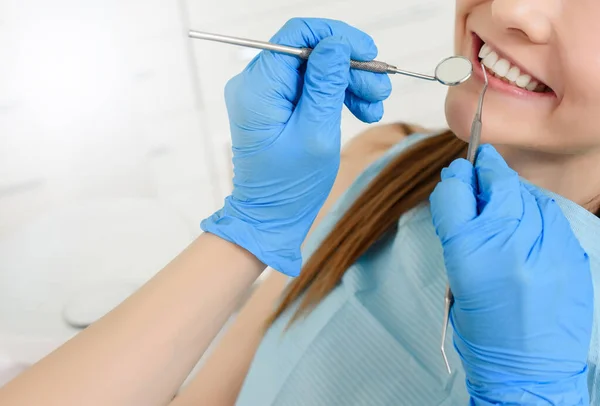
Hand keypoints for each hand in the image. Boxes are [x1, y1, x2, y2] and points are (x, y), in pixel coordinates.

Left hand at [201, 18, 391, 275]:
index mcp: (258, 88)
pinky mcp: (276, 108)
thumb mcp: (316, 133)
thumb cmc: (290, 185)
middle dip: (349, 64)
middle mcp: (256, 85)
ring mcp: (265, 96)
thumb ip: (326, 84)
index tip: (368, 53)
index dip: (337, 37)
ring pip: (314, 69)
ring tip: (375, 103)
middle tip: (380, 86)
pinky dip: (336, 94)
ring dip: (348, 80)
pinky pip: (309, 88)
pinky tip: (361, 109)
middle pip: (309, 52)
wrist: (271, 217)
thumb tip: (337, 43)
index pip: (296, 36)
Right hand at [429, 145, 592, 404]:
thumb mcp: (457, 281)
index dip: (453, 179)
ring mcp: (548, 248)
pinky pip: (551, 216)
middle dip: (486, 171)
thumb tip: (464, 193)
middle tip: (481, 164)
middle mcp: (509, 245)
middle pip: (497, 184)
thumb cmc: (483, 331)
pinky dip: (536, 211)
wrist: (530, 370)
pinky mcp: (573, 255)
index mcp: (470, 255)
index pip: (456, 194)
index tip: (456, 174)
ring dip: (512, 189)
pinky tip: (528, 220)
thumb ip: (459, 234)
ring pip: (527, 195)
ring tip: (504, 193)